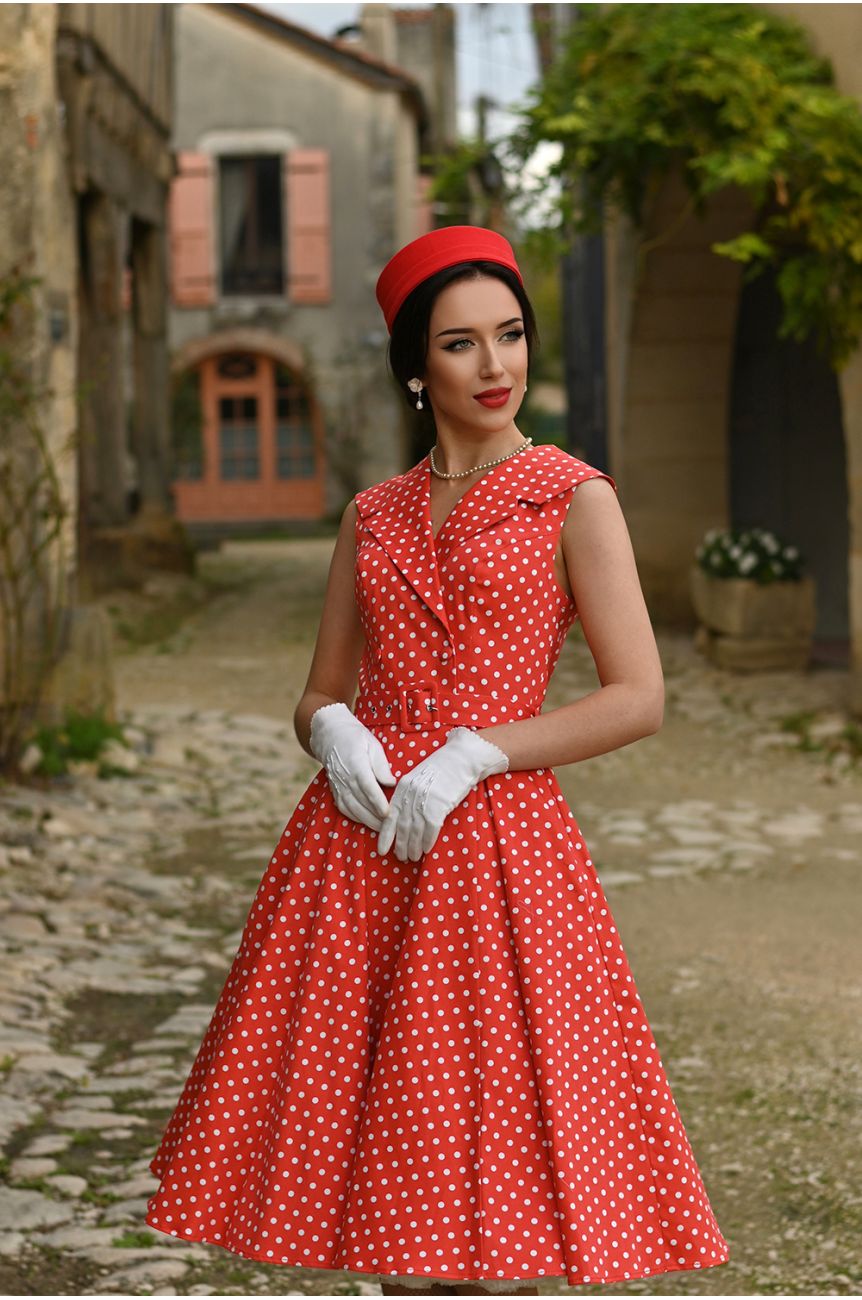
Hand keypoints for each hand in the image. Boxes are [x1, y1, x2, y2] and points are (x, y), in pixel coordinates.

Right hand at [309, 702, 396, 831]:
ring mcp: (338, 786)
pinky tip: (366, 822)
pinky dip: (355, 818)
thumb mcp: (373, 744)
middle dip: (376, 817)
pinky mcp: (335, 790)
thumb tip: (390, 783)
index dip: (378, 802)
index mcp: (356, 764)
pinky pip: (344, 808)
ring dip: (367, 821)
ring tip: (382, 829)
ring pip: (352, 809)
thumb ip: (381, 765)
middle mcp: (345, 778)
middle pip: (361, 802)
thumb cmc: (356, 738)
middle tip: (391, 826)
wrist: (329, 736)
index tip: (389, 813)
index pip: (368, 787)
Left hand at [377, 727, 508, 861]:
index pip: (390, 816)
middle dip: (400, 845)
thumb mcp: (419, 778)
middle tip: (401, 858)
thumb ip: (409, 795)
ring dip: (414, 847)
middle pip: (402, 826)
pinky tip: (426, 850)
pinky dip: (428, 842)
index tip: (382, 850)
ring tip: (413, 857)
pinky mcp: (439, 805)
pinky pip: (431, 829)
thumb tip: (404, 818)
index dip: (386, 836)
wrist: (462, 758)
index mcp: (403, 788)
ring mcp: (425, 800)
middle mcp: (411, 795)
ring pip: (415, 831)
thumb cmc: (443, 769)